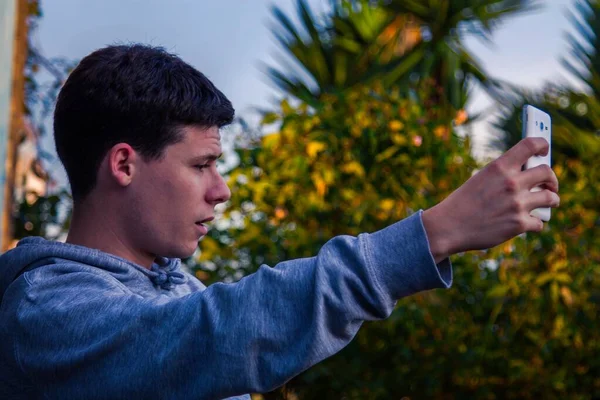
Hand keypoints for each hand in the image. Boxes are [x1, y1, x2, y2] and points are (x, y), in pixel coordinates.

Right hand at [422, 137, 559, 262]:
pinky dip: (535, 223)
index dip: (543, 144)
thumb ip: (504, 175)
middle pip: (547, 172)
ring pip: (551, 198)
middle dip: (552, 179)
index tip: (544, 150)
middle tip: (550, 184)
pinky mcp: (519, 224)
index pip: (531, 144)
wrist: (448, 227)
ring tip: (549, 202)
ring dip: (552, 200)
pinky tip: (527, 223)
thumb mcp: (481, 179)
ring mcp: (517, 204)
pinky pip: (539, 222)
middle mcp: (511, 183)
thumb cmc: (463, 202)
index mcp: (499, 167)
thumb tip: (529, 174)